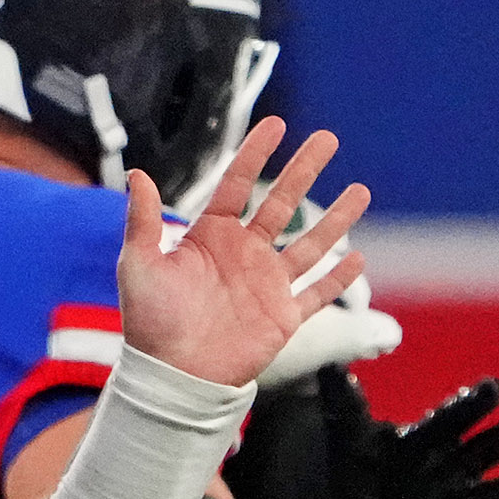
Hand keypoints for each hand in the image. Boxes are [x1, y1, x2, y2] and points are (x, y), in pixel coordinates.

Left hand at [121, 119, 367, 386]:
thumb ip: (142, 220)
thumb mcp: (138, 264)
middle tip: (328, 139)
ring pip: (310, 243)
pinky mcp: (283, 316)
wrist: (171, 374)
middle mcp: (243, 254)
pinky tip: (359, 257)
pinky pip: (318, 293)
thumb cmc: (149, 321)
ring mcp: (266, 284)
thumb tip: (137, 173)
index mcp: (210, 237)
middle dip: (305, 170)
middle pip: (282, 202)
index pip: (237, 184)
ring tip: (361, 190)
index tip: (276, 124)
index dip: (256, 153)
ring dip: (336, 218)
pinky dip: (339, 279)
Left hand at [319, 370, 498, 498]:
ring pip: (498, 491)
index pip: (456, 417)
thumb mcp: (345, 442)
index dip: (473, 404)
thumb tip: (330, 366)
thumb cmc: (359, 477)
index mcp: (431, 439)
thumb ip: (343, 407)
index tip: (494, 386)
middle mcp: (455, 468)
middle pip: (488, 449)